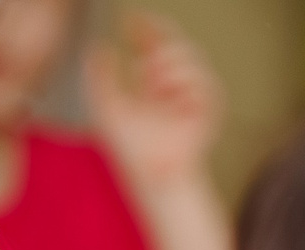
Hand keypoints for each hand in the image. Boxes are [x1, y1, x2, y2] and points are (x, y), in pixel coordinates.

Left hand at [86, 12, 222, 194]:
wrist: (152, 175)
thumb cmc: (133, 150)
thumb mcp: (109, 109)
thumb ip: (100, 80)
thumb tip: (96, 48)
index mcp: (156, 85)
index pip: (156, 47)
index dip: (148, 29)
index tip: (132, 18)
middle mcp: (177, 87)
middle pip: (175, 46)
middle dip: (158, 47)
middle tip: (142, 66)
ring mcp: (194, 96)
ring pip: (189, 58)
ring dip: (166, 66)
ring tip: (151, 85)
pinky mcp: (208, 107)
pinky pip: (201, 80)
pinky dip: (181, 82)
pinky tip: (165, 93)